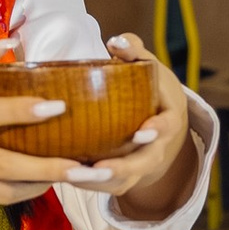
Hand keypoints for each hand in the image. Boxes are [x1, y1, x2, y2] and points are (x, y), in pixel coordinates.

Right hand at [0, 39, 95, 225]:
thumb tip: (6, 42)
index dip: (23, 112)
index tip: (60, 107)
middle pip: (4, 167)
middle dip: (48, 169)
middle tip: (85, 166)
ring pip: (2, 193)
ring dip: (40, 186)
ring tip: (73, 176)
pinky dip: (16, 189)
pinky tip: (39, 179)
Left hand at [88, 32, 198, 217]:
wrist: (156, 126)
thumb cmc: (150, 91)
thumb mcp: (149, 68)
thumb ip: (134, 51)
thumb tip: (116, 41)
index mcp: (167, 119)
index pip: (167, 127)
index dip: (157, 131)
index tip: (142, 131)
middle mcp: (155, 149)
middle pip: (143, 163)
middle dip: (123, 167)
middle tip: (100, 167)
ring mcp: (137, 168)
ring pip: (120, 181)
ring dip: (97, 182)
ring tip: (73, 176)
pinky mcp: (119, 180)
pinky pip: (102, 187)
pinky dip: (84, 183)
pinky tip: (61, 175)